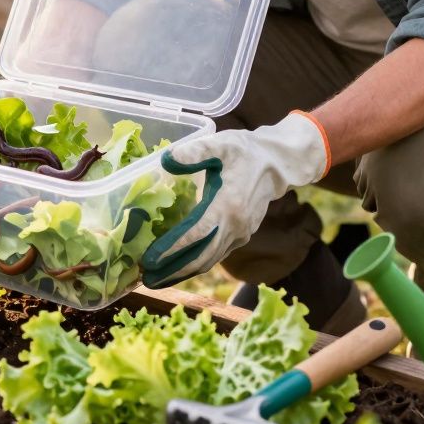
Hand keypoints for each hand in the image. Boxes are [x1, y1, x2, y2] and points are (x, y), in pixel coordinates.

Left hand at [141, 111, 330, 287]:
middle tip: (145, 278)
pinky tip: (178, 268)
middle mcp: (235, 225)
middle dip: (172, 270)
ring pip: (209, 260)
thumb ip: (194, 152)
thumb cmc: (244, 151)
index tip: (150, 260)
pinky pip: (216, 256)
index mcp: (228, 204)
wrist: (277, 163)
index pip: (196, 234)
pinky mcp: (241, 236)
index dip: (172, 249)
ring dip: (182, 272)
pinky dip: (196, 265)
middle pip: (201, 256)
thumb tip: (166, 160)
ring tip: (156, 280)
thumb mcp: (220, 144)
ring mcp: (240, 234)